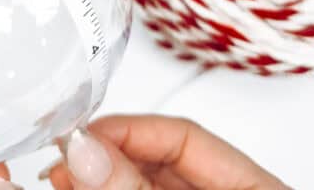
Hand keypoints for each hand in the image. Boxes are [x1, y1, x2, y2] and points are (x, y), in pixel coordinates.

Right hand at [46, 115, 289, 189]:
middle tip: (62, 161)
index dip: (128, 129)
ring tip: (57, 178)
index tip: (82, 135)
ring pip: (138, 186)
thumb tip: (87, 151)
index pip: (184, 136)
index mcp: (255, 188)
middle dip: (103, 158)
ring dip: (96, 179)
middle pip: (155, 162)